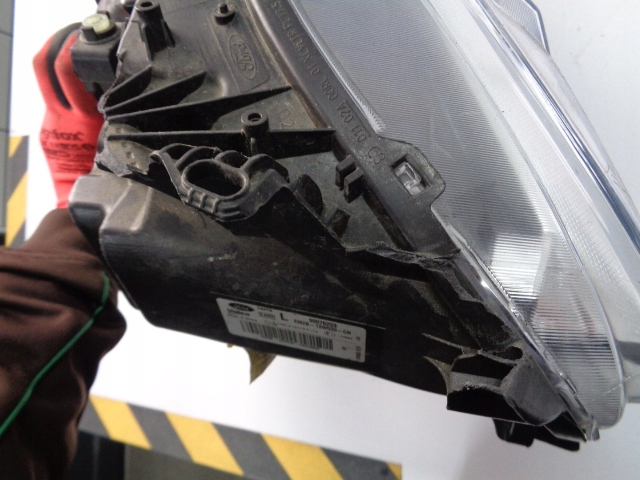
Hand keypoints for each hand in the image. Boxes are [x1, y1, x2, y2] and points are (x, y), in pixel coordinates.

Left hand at [33, 24, 103, 208]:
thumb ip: (114, 120)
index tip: (87, 39)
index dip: (72, 48)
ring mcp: (51, 121)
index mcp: (79, 119)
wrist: (74, 204)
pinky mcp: (49, 128)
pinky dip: (67, 86)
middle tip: (77, 35)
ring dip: (62, 62)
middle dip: (58, 43)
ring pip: (49, 81)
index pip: (66, 70)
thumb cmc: (99, 182)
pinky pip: (56, 99)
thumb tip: (116, 92)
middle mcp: (59, 116)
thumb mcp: (115, 146)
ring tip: (82, 54)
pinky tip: (84, 87)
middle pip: (44, 64)